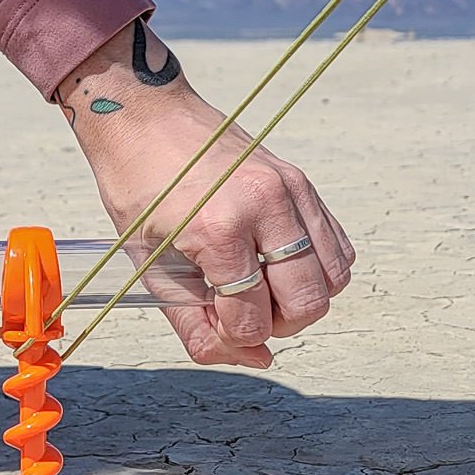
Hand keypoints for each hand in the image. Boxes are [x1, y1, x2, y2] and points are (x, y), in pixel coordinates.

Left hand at [58, 21, 355, 366]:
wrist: (145, 116)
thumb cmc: (138, 188)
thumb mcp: (148, 263)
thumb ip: (194, 320)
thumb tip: (252, 358)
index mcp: (219, 228)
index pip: (252, 318)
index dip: (232, 338)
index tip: (211, 325)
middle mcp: (266, 206)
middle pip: (308, 303)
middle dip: (276, 324)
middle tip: (240, 310)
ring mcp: (291, 190)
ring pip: (333, 278)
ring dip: (301, 298)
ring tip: (260, 287)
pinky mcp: (301, 182)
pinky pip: (336, 246)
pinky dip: (317, 269)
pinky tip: (277, 265)